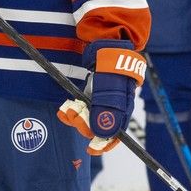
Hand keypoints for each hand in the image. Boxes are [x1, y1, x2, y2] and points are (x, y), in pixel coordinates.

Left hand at [57, 39, 145, 154]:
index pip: (115, 134)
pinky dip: (74, 109)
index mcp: (123, 108)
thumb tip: (102, 135)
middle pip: (99, 126)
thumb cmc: (110, 64)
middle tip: (72, 114)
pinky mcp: (92, 92)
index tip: (91, 149)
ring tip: (67, 109)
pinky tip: (67, 107)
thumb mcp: (108, 87)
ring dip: (76, 116)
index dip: (104, 144)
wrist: (105, 41)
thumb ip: (106, 110)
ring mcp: (102, 99)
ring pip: (88, 117)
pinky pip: (82, 106)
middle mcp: (114, 106)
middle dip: (84, 124)